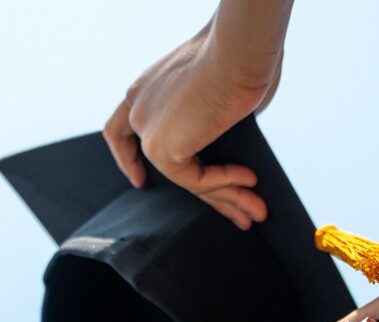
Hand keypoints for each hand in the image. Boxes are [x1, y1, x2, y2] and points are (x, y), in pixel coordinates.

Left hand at [103, 18, 278, 227]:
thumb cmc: (239, 60)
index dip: (126, 158)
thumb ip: (212, 123)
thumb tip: (230, 150)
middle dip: (211, 195)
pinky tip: (250, 181)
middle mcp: (138, 108)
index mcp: (146, 89)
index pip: (120, 130)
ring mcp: (146, 128)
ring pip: (187, 179)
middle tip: (239, 213)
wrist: (238, 51)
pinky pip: (197, 181)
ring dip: (228, 200)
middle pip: (166, 166)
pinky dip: (227, 185)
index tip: (138, 181)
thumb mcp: (219, 93)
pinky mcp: (158, 148)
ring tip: (257, 212)